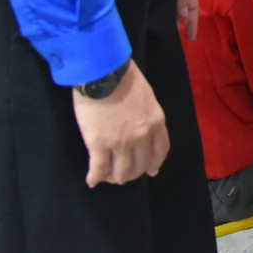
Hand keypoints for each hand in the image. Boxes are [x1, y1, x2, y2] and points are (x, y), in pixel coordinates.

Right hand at [71, 63, 169, 187]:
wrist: (103, 72)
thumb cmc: (124, 77)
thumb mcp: (146, 96)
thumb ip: (147, 114)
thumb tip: (142, 125)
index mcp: (155, 121)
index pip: (160, 151)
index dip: (154, 164)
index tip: (150, 171)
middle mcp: (141, 136)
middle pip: (140, 166)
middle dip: (132, 173)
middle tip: (123, 174)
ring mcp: (121, 142)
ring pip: (121, 172)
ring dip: (114, 178)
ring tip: (107, 177)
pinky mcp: (99, 145)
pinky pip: (99, 169)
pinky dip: (95, 177)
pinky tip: (91, 180)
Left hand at [167, 0, 198, 41]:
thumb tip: (183, 16)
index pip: (193, 9)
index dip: (192, 24)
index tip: (190, 39)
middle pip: (185, 8)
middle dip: (184, 23)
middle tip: (179, 37)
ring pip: (175, 4)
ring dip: (174, 16)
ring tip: (168, 29)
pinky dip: (166, 8)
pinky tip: (158, 13)